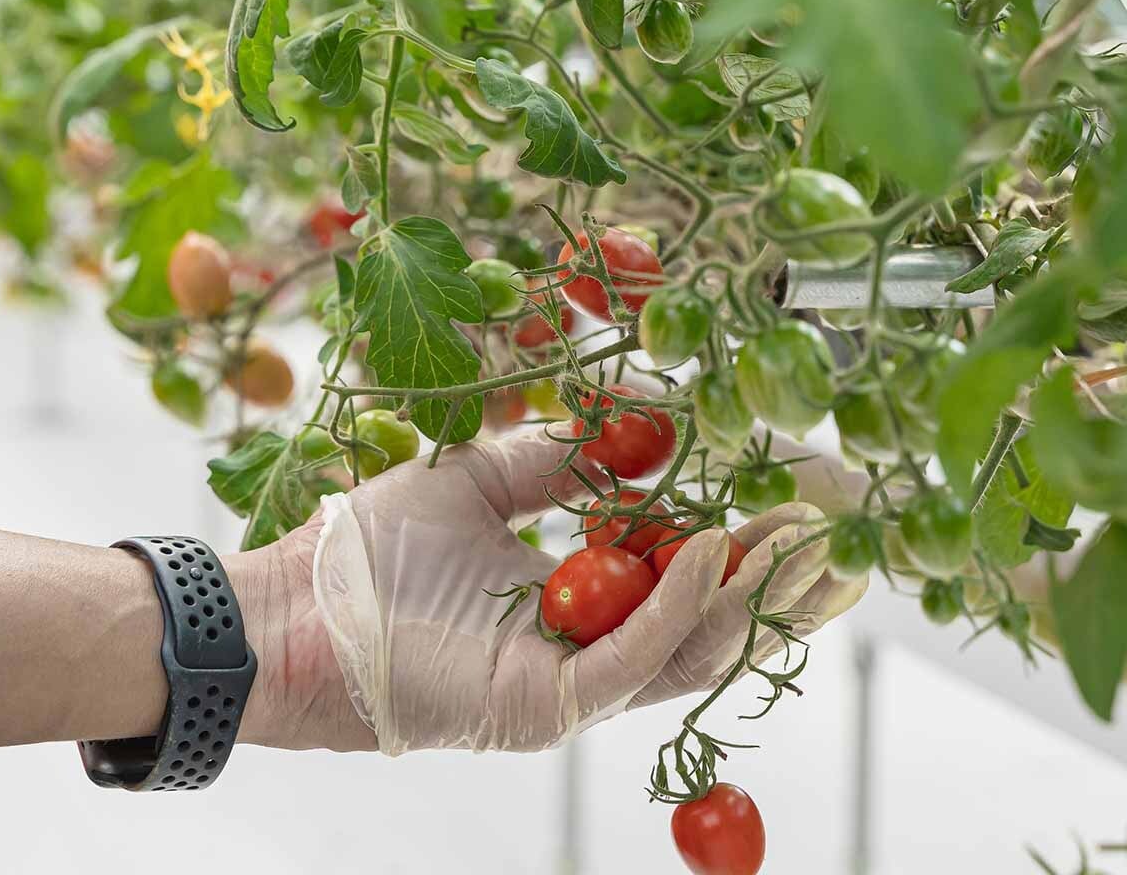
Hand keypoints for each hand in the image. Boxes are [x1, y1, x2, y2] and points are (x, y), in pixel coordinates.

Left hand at [233, 424, 865, 754]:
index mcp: (574, 601)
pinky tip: (714, 544)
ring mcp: (570, 684)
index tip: (794, 480)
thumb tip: (642, 419)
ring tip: (801, 529)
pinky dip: (681, 599)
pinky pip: (633, 656)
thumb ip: (560, 456)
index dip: (744, 529)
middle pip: (708, 617)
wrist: (288, 607)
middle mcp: (584, 649)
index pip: (683, 571)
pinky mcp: (543, 707)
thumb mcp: (480, 475)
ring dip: (752, 587)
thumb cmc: (372, 546)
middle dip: (778, 569)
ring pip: (690, 645)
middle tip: (838, 516)